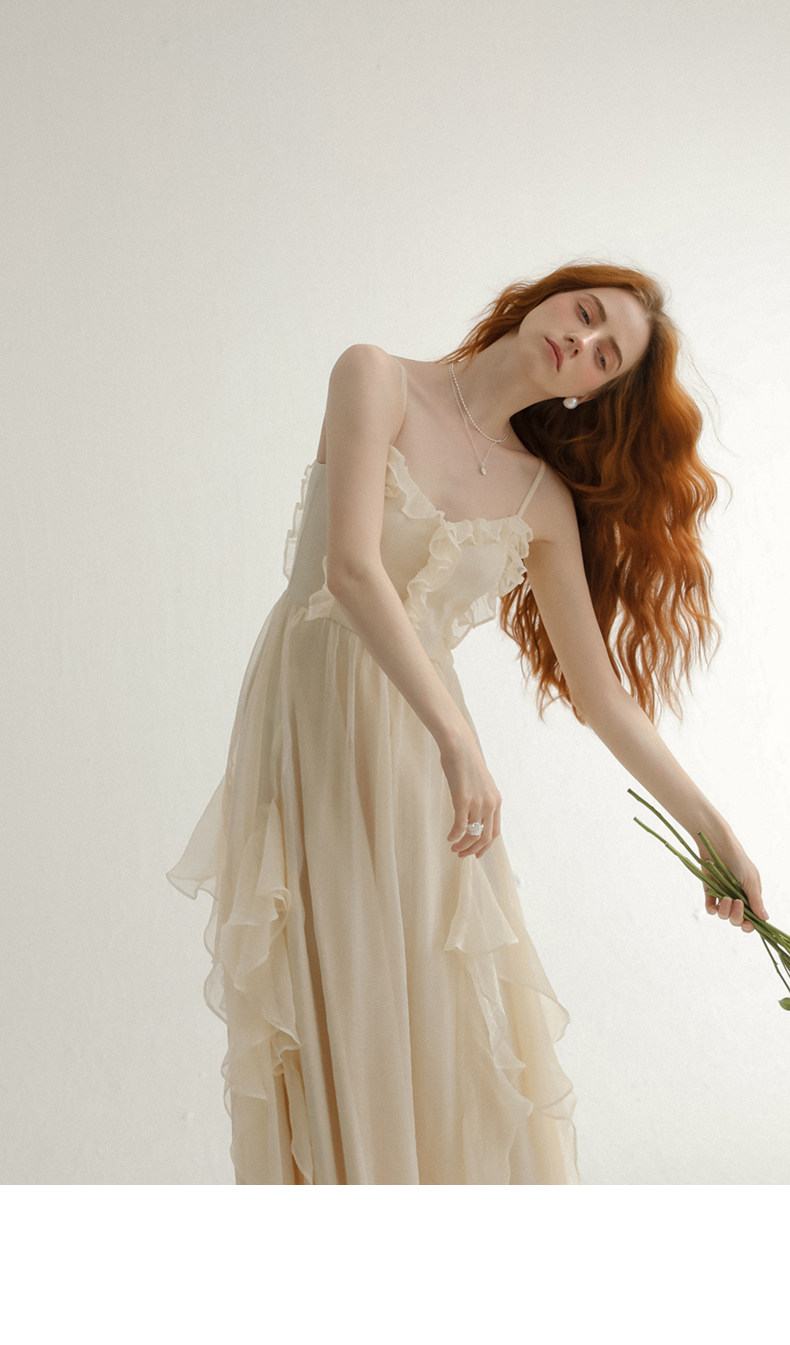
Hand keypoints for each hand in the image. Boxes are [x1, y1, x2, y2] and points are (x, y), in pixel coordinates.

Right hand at [439, 730, 501, 859]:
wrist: (460, 747)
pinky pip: (460, 826)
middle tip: (461, 854)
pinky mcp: (463, 800)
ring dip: (462, 845)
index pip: (495, 832)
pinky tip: (449, 838)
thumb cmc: (466, 764)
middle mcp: (490, 804)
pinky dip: (455, 836)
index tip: (475, 853)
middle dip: (473, 850)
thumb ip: (480, 801)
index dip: (485, 847)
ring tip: (453, 847)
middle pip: (486, 838)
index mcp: (496, 801)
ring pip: (473, 834)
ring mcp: (478, 803)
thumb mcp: (479, 785)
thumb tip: (471, 817)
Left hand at [697, 828, 766, 933]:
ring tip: (726, 898)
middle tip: (737, 903)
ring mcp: (723, 896)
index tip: (748, 924)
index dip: (749, 925)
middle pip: (737, 920)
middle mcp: (737, 899)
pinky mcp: (710, 892)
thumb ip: (756, 900)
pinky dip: (713, 909)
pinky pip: (711, 908)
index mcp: (750, 896)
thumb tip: (765, 919)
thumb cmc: (738, 860)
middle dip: (737, 917)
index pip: (752, 918)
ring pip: (724, 916)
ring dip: (726, 911)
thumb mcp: (751, 880)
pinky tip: (715, 905)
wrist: (718, 847)